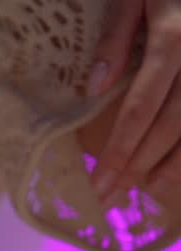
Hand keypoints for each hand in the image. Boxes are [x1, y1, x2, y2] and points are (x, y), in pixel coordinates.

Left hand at [87, 0, 180, 203]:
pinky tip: (176, 167)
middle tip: (110, 195)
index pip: (142, 107)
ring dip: (175, 163)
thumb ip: (115, 38)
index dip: (120, 148)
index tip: (99, 181)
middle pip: (170, 124)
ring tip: (148, 189)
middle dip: (139, 164)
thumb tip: (95, 87)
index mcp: (173, 40)